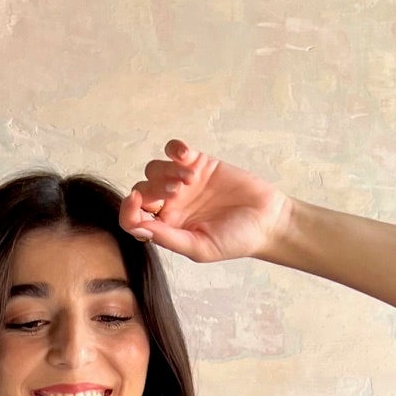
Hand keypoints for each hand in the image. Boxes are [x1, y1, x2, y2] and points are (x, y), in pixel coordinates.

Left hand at [120, 138, 292, 263]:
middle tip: (178, 192)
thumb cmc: (235, 240)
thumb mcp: (200, 247)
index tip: (136, 202)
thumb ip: (168, 238)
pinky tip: (186, 155)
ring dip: (166, 172)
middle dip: (154, 189)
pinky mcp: (198, 163)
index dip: (128, 210)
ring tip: (191, 180)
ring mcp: (183, 183)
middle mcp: (170, 205)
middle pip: (142, 190)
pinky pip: (174, 150)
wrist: (267, 220)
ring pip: (154, 169)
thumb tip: (139, 229)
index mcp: (166, 228)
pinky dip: (175, 148)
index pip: (133, 219)